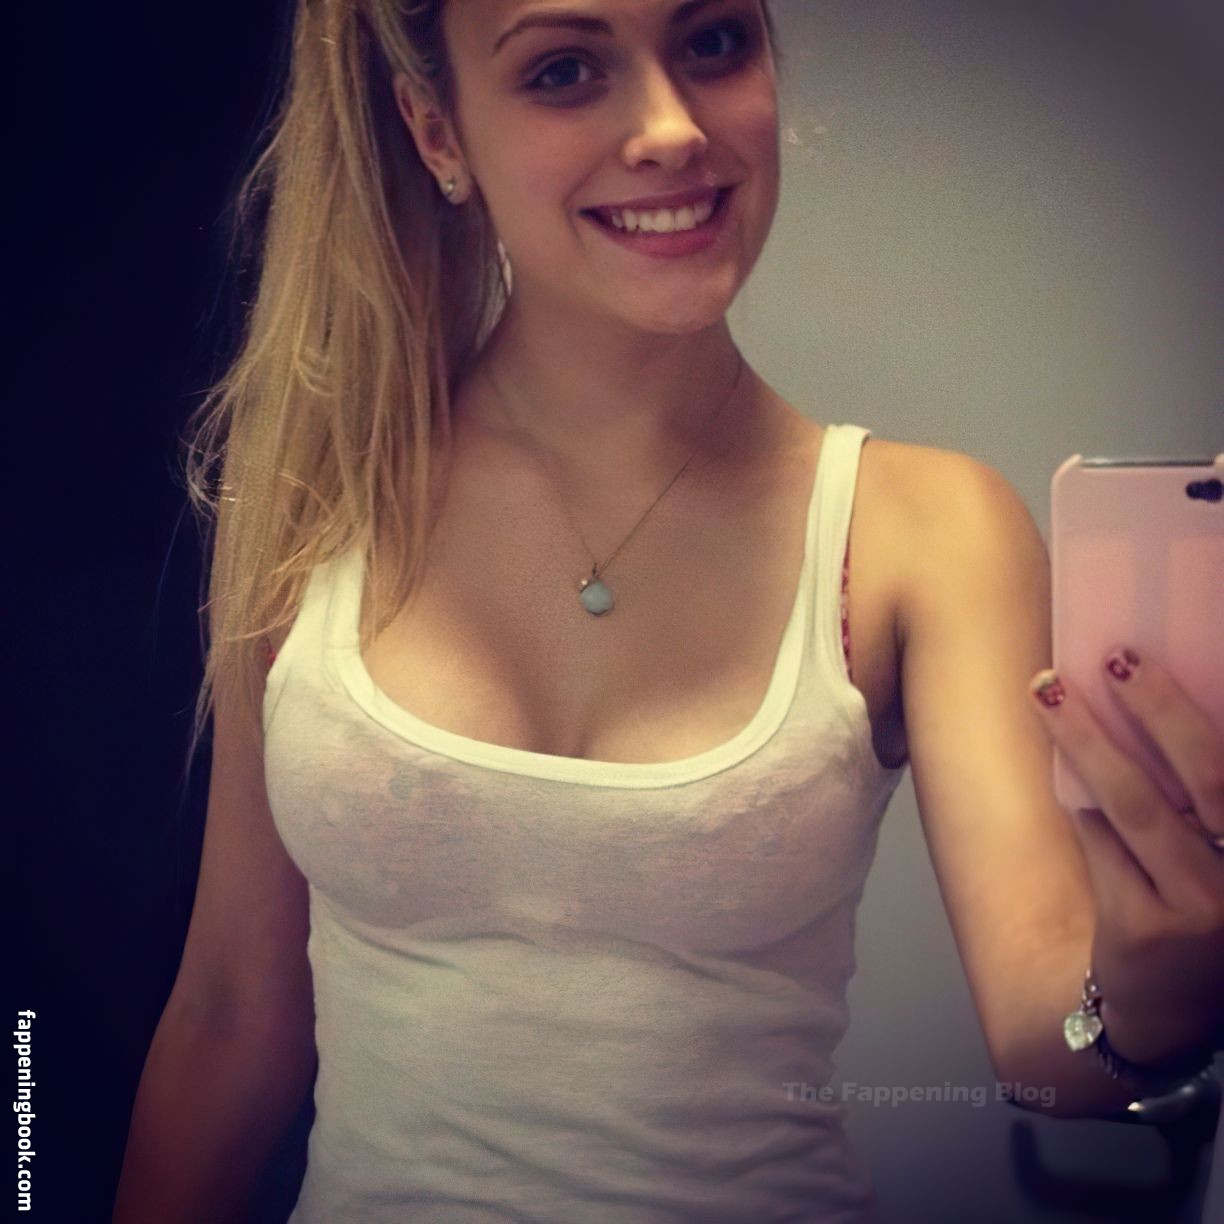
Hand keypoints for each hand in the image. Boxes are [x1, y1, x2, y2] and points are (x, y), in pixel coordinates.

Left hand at [1029, 645, 1223, 1064]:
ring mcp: (1202, 910)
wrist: (1171, 1014)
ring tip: (1049, 690)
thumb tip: (1142, 695)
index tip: (1158, 656)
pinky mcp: (1144, 929)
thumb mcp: (1215, 854)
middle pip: (1205, 775)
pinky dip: (1080, 802)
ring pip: (1135, 806)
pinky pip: (1100, 844)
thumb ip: (1201, 797)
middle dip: (1158, 707)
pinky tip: (1064, 770)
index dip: (1199, 712)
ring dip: (1087, 740)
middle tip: (1115, 657)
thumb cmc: (1198, 909)